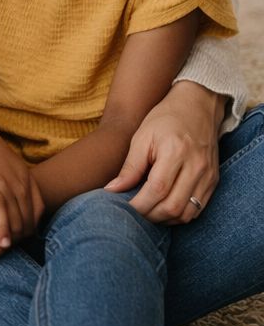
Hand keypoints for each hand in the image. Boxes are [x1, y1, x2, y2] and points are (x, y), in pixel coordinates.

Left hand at [105, 79, 222, 222]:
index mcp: (175, 152)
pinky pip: (198, 209)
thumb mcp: (141, 136)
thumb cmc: (164, 119)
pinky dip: (179, 215)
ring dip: (164, 219)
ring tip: (146, 213)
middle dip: (149, 216)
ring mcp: (208, 176)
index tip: (121, 209)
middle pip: (173, 206)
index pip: (156, 189)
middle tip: (131, 214)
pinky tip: (163, 210)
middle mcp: (196, 167)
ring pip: (187, 213)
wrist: (197, 106)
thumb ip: (130, 166)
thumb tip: (112, 190)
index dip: (138, 205)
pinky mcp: (213, 181)